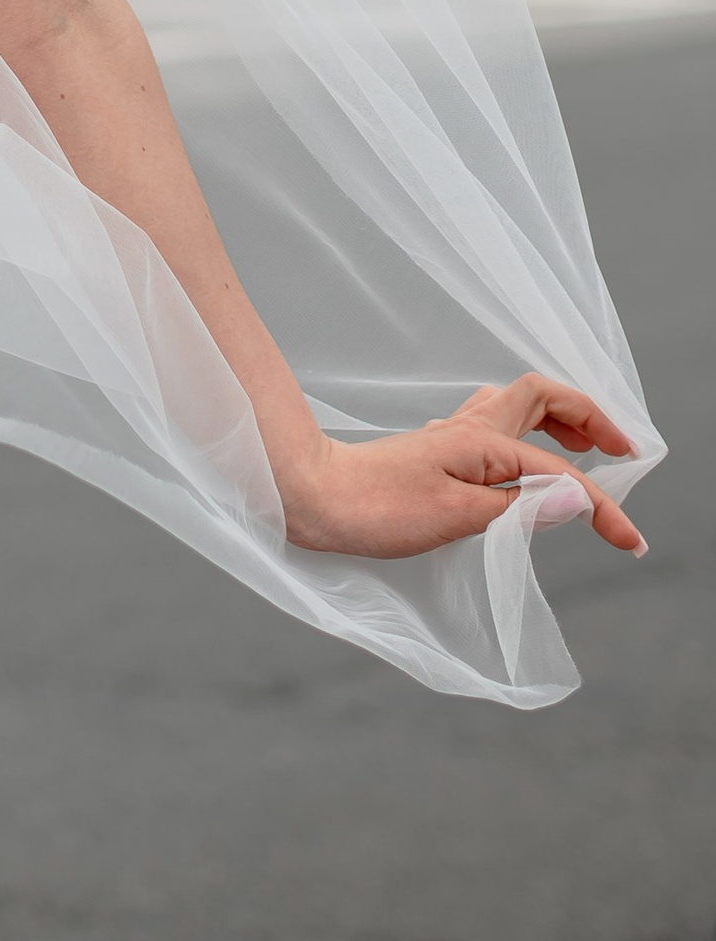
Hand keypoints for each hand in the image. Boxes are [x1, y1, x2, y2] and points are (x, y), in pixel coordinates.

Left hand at [280, 372, 645, 561]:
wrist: (309, 498)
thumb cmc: (375, 510)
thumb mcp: (457, 516)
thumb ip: (520, 506)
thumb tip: (576, 497)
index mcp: (481, 441)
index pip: (559, 471)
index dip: (602, 505)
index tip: (630, 542)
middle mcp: (468, 429)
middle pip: (541, 397)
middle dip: (587, 417)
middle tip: (621, 451)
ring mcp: (449, 437)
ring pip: (516, 407)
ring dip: (557, 419)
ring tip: (586, 447)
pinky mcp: (434, 452)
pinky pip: (493, 426)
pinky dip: (525, 434)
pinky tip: (524, 459)